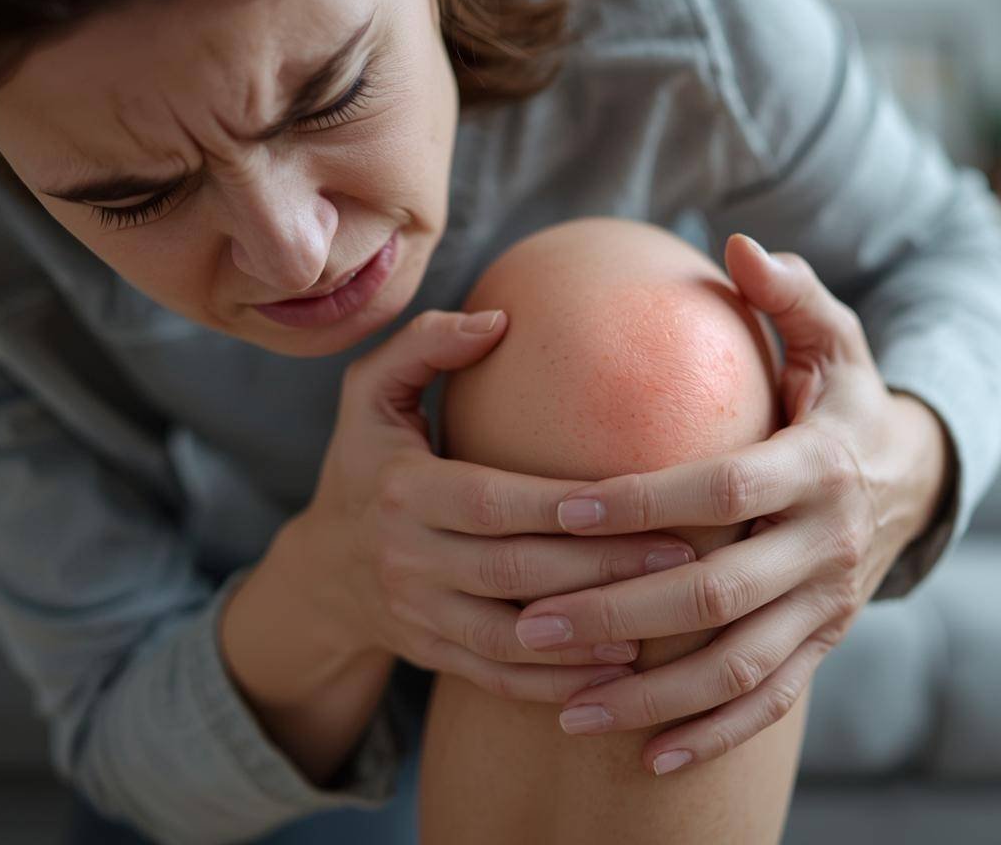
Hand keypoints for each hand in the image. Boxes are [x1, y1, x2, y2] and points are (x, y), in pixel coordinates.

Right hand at [259, 308, 698, 705]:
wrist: (320, 571)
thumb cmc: (367, 464)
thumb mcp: (369, 395)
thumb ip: (425, 345)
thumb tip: (498, 318)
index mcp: (402, 490)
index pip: (493, 501)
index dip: (562, 506)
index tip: (637, 496)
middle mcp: (407, 558)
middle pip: (514, 570)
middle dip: (599, 567)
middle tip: (680, 556)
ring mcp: (418, 615)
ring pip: (509, 636)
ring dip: (585, 635)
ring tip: (658, 624)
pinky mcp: (431, 655)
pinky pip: (498, 677)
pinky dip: (556, 683)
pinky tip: (617, 673)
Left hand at [515, 234, 953, 773]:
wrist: (918, 480)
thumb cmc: (847, 400)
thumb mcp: (836, 337)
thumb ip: (790, 293)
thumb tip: (738, 245)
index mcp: (819, 466)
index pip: (722, 490)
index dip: (643, 502)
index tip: (563, 509)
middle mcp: (825, 545)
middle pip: (716, 594)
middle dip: (618, 615)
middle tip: (530, 621)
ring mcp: (826, 606)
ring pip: (737, 666)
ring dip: (650, 696)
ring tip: (565, 707)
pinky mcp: (823, 646)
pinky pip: (767, 704)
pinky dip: (709, 735)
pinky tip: (645, 756)